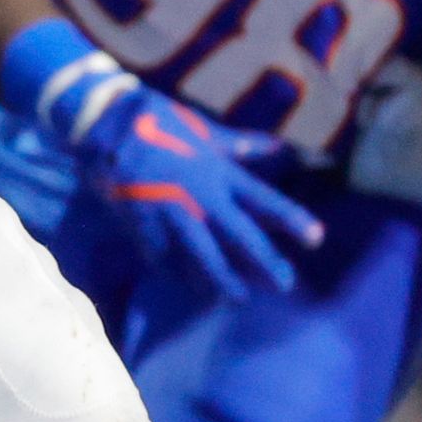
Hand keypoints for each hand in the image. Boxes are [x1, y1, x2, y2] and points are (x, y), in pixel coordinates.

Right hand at [3, 17, 321, 298]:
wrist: (105, 126)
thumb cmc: (160, 123)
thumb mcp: (204, 132)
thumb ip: (240, 146)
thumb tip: (276, 147)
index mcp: (219, 171)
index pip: (265, 200)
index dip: (292, 220)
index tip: (316, 239)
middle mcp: (201, 196)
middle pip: (240, 237)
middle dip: (264, 262)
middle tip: (283, 284)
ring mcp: (172, 215)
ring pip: (204, 257)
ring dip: (223, 280)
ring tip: (236, 298)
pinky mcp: (145, 226)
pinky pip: (167, 258)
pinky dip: (180, 275)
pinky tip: (191, 286)